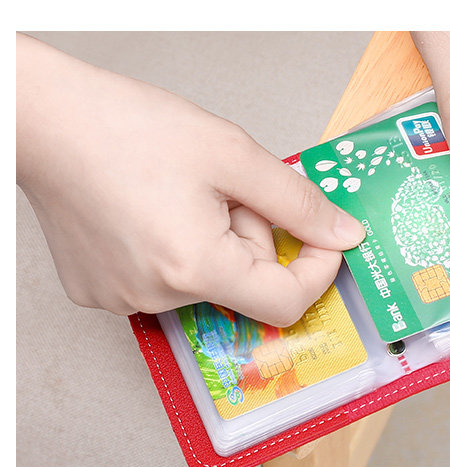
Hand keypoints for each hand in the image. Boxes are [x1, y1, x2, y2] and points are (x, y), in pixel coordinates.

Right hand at [16, 33, 364, 326]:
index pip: (285, 303)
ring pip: (209, 280)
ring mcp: (124, 300)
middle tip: (224, 189)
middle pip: (245, 284)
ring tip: (181, 194)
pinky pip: (170, 280)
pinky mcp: (103, 293)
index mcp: (194, 267)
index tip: (320, 236)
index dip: (316, 270)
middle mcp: (155, 298)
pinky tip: (156, 210)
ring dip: (217, 240)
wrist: (48, 121)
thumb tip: (344, 234)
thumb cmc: (128, 128)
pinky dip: (181, 248)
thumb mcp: (234, 155)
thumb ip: (299, 202)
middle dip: (253, 235)